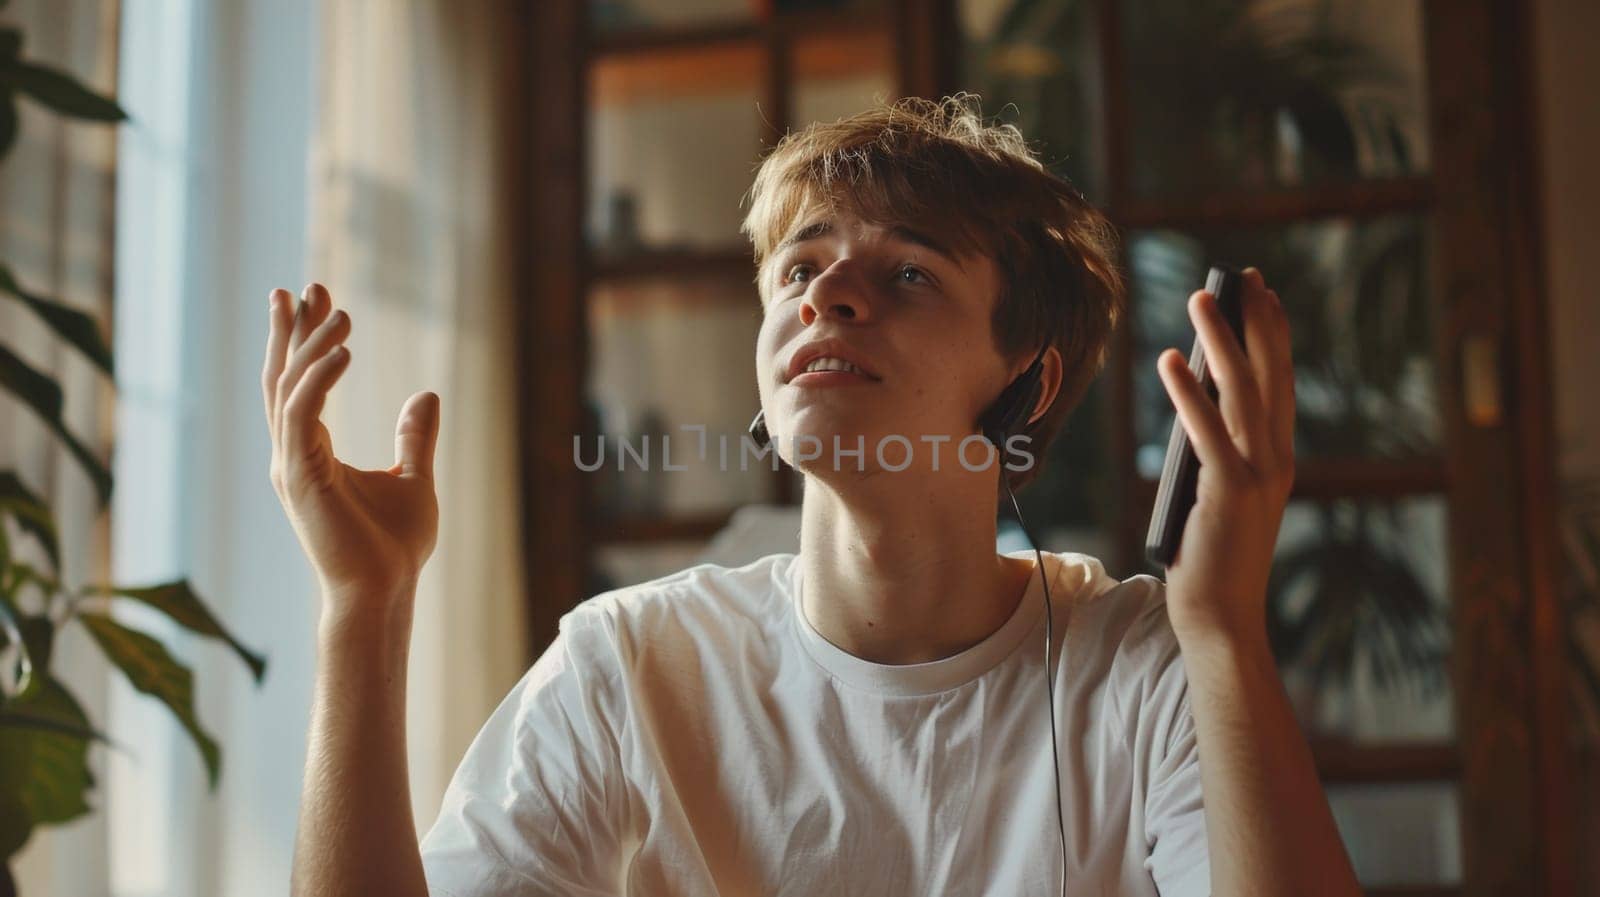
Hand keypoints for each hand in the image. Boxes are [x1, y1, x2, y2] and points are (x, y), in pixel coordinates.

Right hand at [262, 283, 441, 620]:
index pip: (299, 385)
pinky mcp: (300, 476)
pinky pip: (303, 413)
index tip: (312, 299)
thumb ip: (415, 437)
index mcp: (311, 453)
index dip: (303, 341)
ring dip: (310, 346)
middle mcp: (292, 455)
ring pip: (289, 389)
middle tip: (302, 286)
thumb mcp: (413, 477)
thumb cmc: (394, 547)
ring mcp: (291, 465)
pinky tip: (344, 351)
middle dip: (291, 330)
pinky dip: (319, 378)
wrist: (385, 591)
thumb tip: (425, 396)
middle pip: (282, 377)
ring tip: (338, 311)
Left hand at [1155, 267, 1294, 647]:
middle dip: (1255, 322)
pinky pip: (1206, 430)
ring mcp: (1256, 475)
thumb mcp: (1217, 490)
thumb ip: (1215, 447)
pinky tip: (1172, 359)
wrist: (1221, 615)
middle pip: (1269, 375)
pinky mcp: (1228, 492)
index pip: (1279, 384)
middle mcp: (1276, 460)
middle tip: (1240, 277)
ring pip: (1241, 392)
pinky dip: (1188, 392)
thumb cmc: (1212, 555)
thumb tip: (1193, 392)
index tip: (1262, 295)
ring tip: (1199, 299)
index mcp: (1278, 459)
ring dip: (1219, 340)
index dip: (1273, 336)